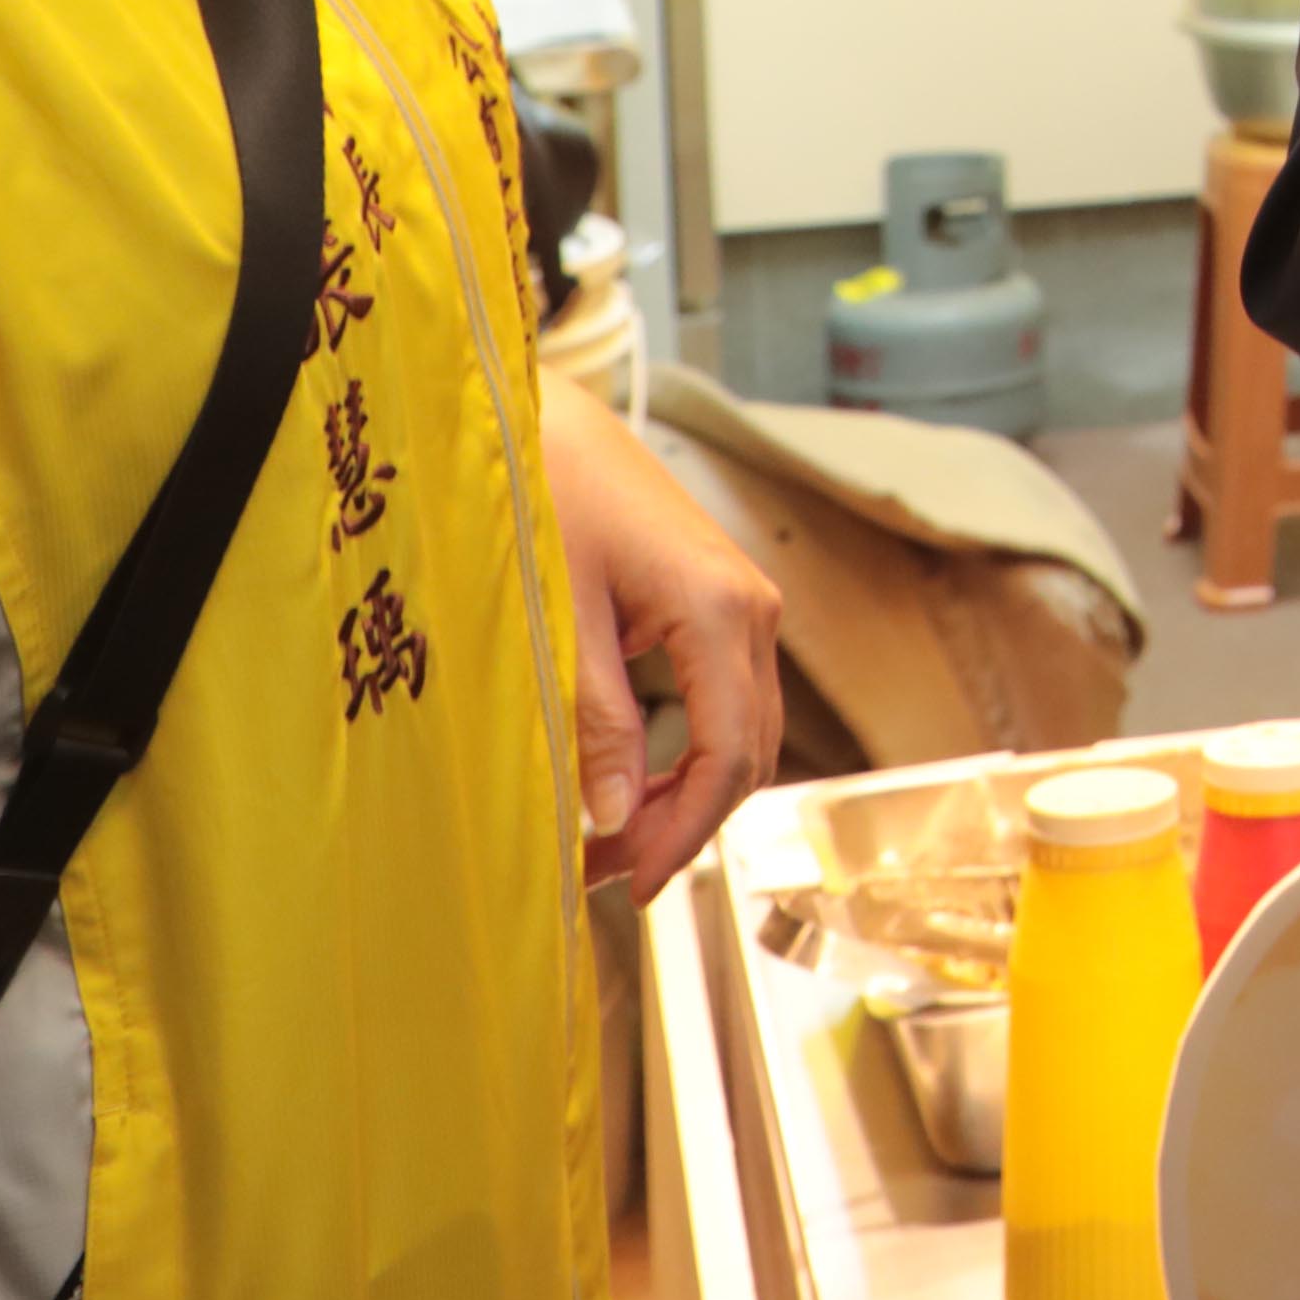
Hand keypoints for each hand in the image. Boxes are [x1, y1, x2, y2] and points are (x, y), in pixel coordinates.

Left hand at [544, 374, 783, 897]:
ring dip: (689, 793)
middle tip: (609, 875)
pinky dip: (691, 753)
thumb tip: (616, 818)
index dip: (683, 834)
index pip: (729, 757)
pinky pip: (728, 700)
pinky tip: (634, 780)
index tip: (629, 883)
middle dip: (686, 824)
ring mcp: (745, 603)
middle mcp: (753, 608)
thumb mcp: (564, 618)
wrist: (547, 416)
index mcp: (723, 610)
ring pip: (746, 732)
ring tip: (614, 838)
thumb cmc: (547, 495)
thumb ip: (598, 721)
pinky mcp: (721, 603)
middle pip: (750, 753)